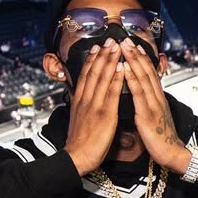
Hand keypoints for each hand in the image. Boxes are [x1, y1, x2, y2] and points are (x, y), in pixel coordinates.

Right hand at [63, 41, 124, 175]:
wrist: (76, 157)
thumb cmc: (80, 142)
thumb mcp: (78, 119)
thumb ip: (82, 107)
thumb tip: (84, 99)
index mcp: (80, 101)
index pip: (86, 75)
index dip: (92, 60)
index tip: (97, 47)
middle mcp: (86, 99)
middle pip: (94, 72)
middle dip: (102, 55)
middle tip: (109, 39)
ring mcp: (95, 105)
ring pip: (102, 78)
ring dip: (110, 61)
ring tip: (116, 46)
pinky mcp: (104, 114)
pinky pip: (111, 93)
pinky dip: (116, 79)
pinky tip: (121, 68)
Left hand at [120, 41, 191, 173]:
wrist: (174, 154)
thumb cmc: (163, 139)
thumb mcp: (157, 118)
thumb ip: (151, 105)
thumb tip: (145, 97)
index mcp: (158, 99)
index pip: (150, 74)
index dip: (142, 59)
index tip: (134, 45)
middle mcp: (157, 98)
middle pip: (147, 71)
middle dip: (136, 54)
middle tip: (126, 38)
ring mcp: (153, 105)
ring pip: (143, 78)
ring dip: (133, 60)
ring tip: (124, 46)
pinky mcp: (147, 114)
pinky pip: (138, 93)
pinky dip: (131, 79)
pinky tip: (124, 68)